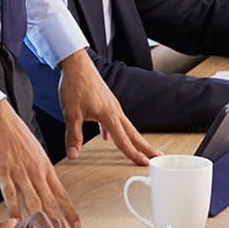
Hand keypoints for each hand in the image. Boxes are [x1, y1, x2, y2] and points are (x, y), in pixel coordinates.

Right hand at [0, 98, 79, 227]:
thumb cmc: (15, 136)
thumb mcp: (35, 153)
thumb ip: (40, 171)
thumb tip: (47, 186)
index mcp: (45, 168)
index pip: (61, 194)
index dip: (69, 213)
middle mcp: (36, 172)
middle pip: (50, 202)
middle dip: (60, 224)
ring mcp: (20, 172)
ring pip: (33, 200)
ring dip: (40, 221)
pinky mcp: (2, 171)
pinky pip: (9, 192)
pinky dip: (13, 207)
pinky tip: (16, 220)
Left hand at [56, 50, 156, 167]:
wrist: (76, 64)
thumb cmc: (75, 85)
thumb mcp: (71, 114)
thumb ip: (73, 136)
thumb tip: (74, 154)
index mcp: (109, 115)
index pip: (123, 140)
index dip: (134, 154)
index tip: (144, 164)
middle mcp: (115, 110)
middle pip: (133, 133)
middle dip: (145, 147)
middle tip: (157, 157)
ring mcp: (112, 105)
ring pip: (125, 126)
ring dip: (133, 139)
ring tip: (139, 148)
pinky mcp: (106, 102)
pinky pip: (114, 119)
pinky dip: (114, 130)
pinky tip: (107, 136)